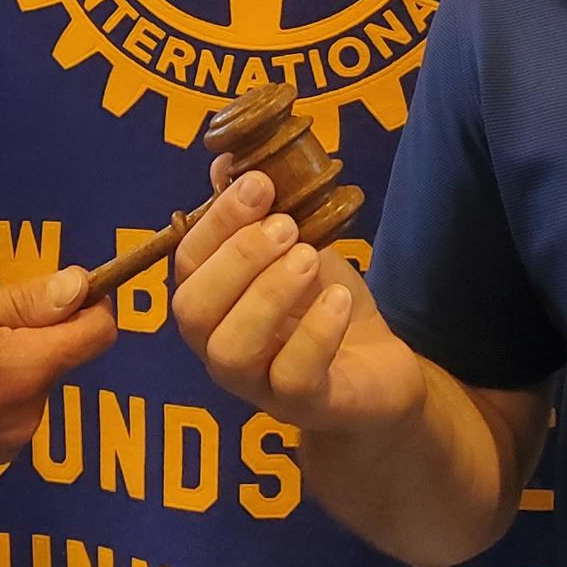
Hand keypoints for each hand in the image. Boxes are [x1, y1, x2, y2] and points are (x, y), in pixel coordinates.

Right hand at [0, 269, 115, 498]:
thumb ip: (19, 303)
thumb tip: (80, 287)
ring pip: (25, 388)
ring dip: (0, 367)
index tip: (56, 287)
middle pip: (56, 361)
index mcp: (22, 373)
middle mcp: (24, 419)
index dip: (88, 303)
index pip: (96, 335)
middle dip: (27, 335)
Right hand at [172, 170, 424, 434]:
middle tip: (287, 225)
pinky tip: (339, 299)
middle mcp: (219, 347)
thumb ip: (258, 209)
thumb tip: (226, 159)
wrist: (378, 368)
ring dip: (268, 293)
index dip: (218, 221)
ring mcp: (257, 385)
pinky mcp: (305, 407)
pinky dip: (316, 332)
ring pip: (232, 350)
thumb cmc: (322, 304)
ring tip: (309, 257)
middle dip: (238, 257)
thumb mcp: (294, 246)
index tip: (259, 183)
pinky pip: (294, 377)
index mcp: (211, 303)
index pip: (187, 262)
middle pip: (193, 310)